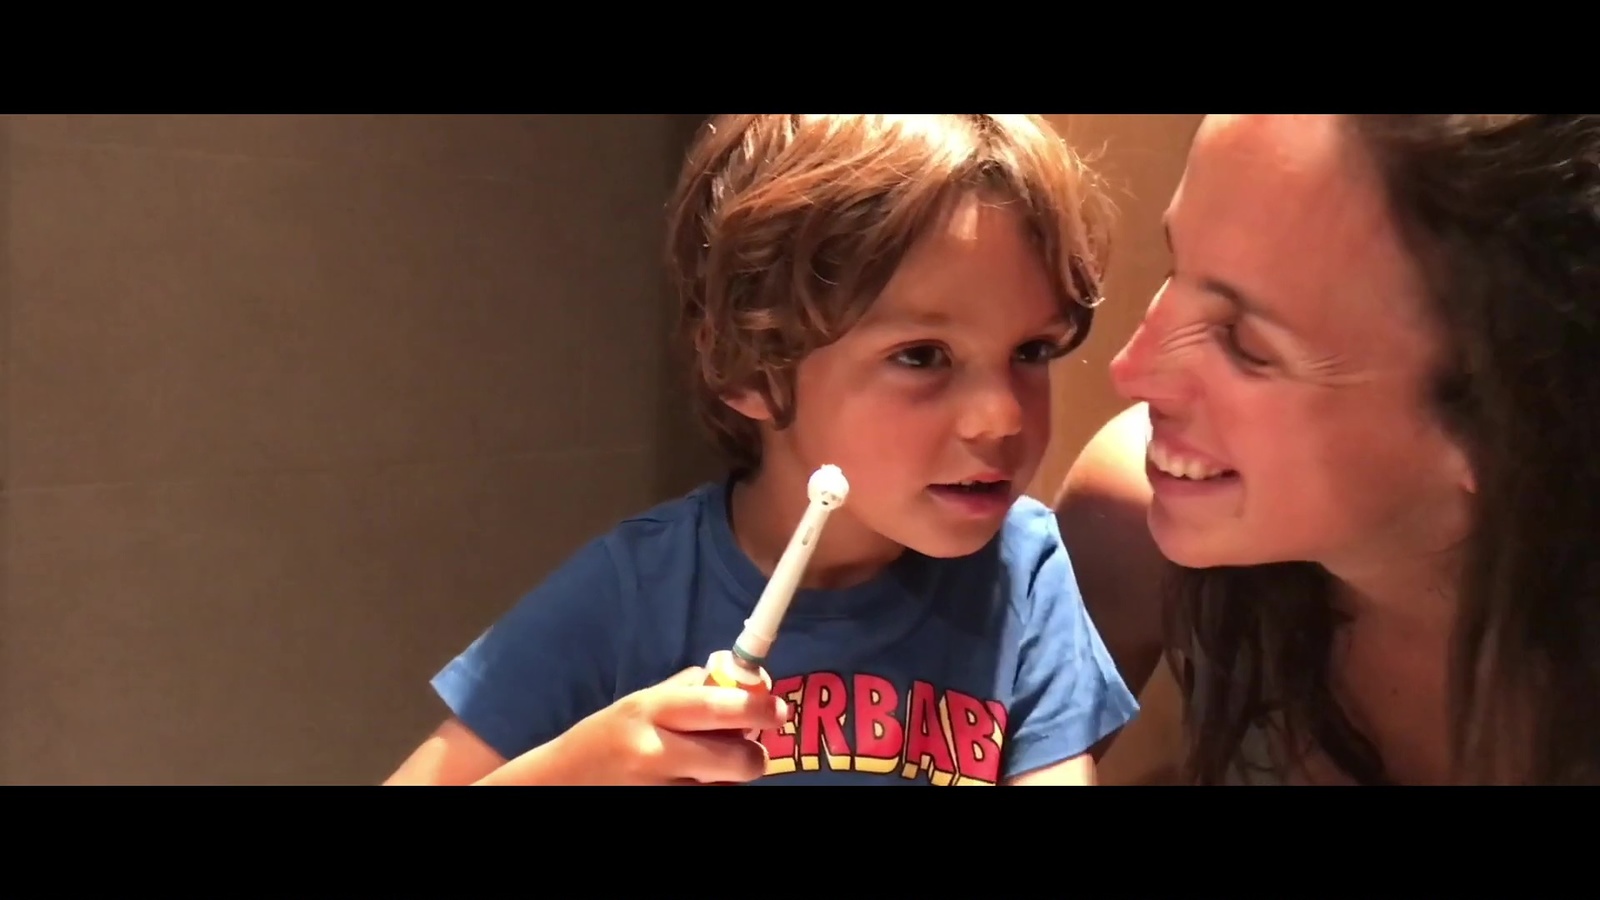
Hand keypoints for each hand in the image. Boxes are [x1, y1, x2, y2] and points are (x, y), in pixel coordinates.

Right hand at [550, 667, 787, 784]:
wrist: (564, 781)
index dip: (757, 708)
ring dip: (728, 779)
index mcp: (653, 712)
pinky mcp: (661, 809)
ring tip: (706, 767)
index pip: (717, 707)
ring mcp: (658, 789)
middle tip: (750, 749)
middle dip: (754, 756)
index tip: (780, 710)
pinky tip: (691, 783)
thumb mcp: (642, 702)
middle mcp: (656, 752)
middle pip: (736, 760)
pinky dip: (711, 792)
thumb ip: (689, 691)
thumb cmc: (609, 735)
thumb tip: (743, 682)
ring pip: (726, 788)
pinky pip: (709, 803)